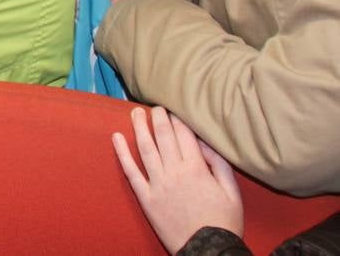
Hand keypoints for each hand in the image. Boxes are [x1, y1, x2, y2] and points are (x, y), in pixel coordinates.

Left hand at [113, 106, 242, 253]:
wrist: (207, 249)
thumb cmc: (223, 221)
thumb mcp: (232, 191)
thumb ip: (218, 163)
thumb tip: (204, 141)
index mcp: (197, 169)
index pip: (183, 135)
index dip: (177, 119)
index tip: (172, 108)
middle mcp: (174, 172)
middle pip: (162, 137)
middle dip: (157, 118)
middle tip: (154, 106)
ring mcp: (158, 184)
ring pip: (145, 149)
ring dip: (138, 128)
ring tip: (135, 113)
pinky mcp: (146, 198)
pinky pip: (131, 172)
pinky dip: (122, 153)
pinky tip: (116, 137)